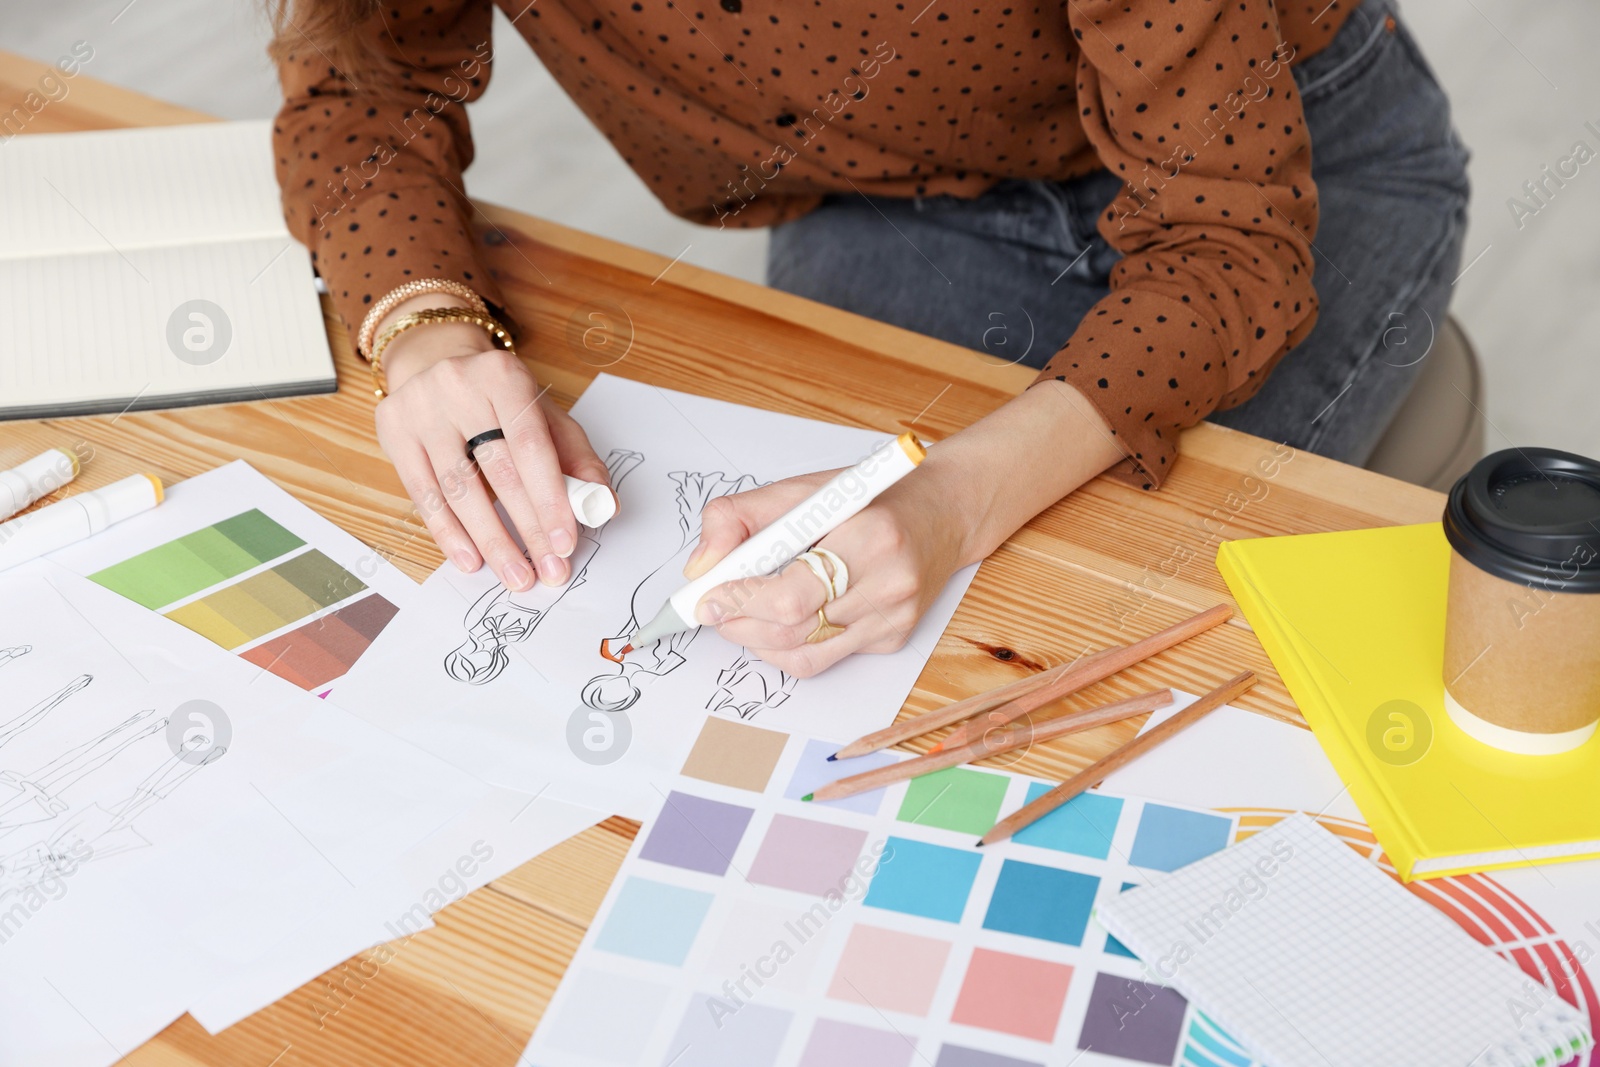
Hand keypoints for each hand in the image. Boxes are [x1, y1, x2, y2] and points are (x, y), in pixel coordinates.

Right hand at [374, 315, 610, 590]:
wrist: (437, 364)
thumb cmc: (501, 401)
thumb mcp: (545, 417)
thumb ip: (577, 458)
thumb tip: (603, 505)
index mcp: (505, 376)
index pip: (532, 447)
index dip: (550, 499)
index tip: (565, 544)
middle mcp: (459, 386)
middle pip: (498, 472)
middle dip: (527, 530)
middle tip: (547, 572)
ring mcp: (420, 409)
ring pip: (459, 489)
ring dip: (491, 541)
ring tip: (515, 576)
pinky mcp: (393, 432)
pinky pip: (424, 495)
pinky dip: (449, 534)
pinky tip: (470, 560)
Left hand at [680, 378, 1127, 677]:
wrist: (944, 512)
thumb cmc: (871, 498)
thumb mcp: (804, 489)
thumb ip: (741, 517)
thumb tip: (700, 569)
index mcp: (871, 537)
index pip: (793, 593)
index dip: (742, 601)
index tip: (707, 597)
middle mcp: (890, 585)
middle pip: (794, 630)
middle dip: (740, 624)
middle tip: (712, 609)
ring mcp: (895, 619)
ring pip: (805, 655)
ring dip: (758, 640)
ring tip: (739, 615)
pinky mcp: (893, 639)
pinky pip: (825, 659)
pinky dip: (788, 646)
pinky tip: (779, 622)